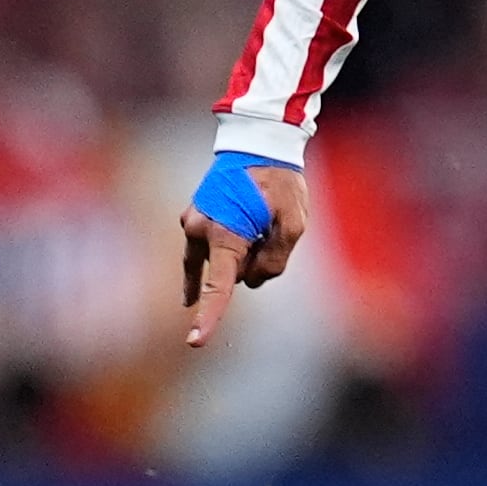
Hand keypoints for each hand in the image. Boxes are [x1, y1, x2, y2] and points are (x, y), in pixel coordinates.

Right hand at [180, 162, 310, 349]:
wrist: (258, 144)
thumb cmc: (279, 183)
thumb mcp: (293, 224)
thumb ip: (276, 261)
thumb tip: (250, 281)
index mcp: (224, 234)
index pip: (219, 286)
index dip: (209, 316)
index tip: (195, 341)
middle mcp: (199, 230)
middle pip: (230, 271)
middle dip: (253, 261)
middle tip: (270, 224)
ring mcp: (192, 223)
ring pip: (220, 260)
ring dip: (241, 252)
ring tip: (259, 221)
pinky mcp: (193, 218)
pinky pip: (203, 252)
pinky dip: (210, 264)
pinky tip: (195, 291)